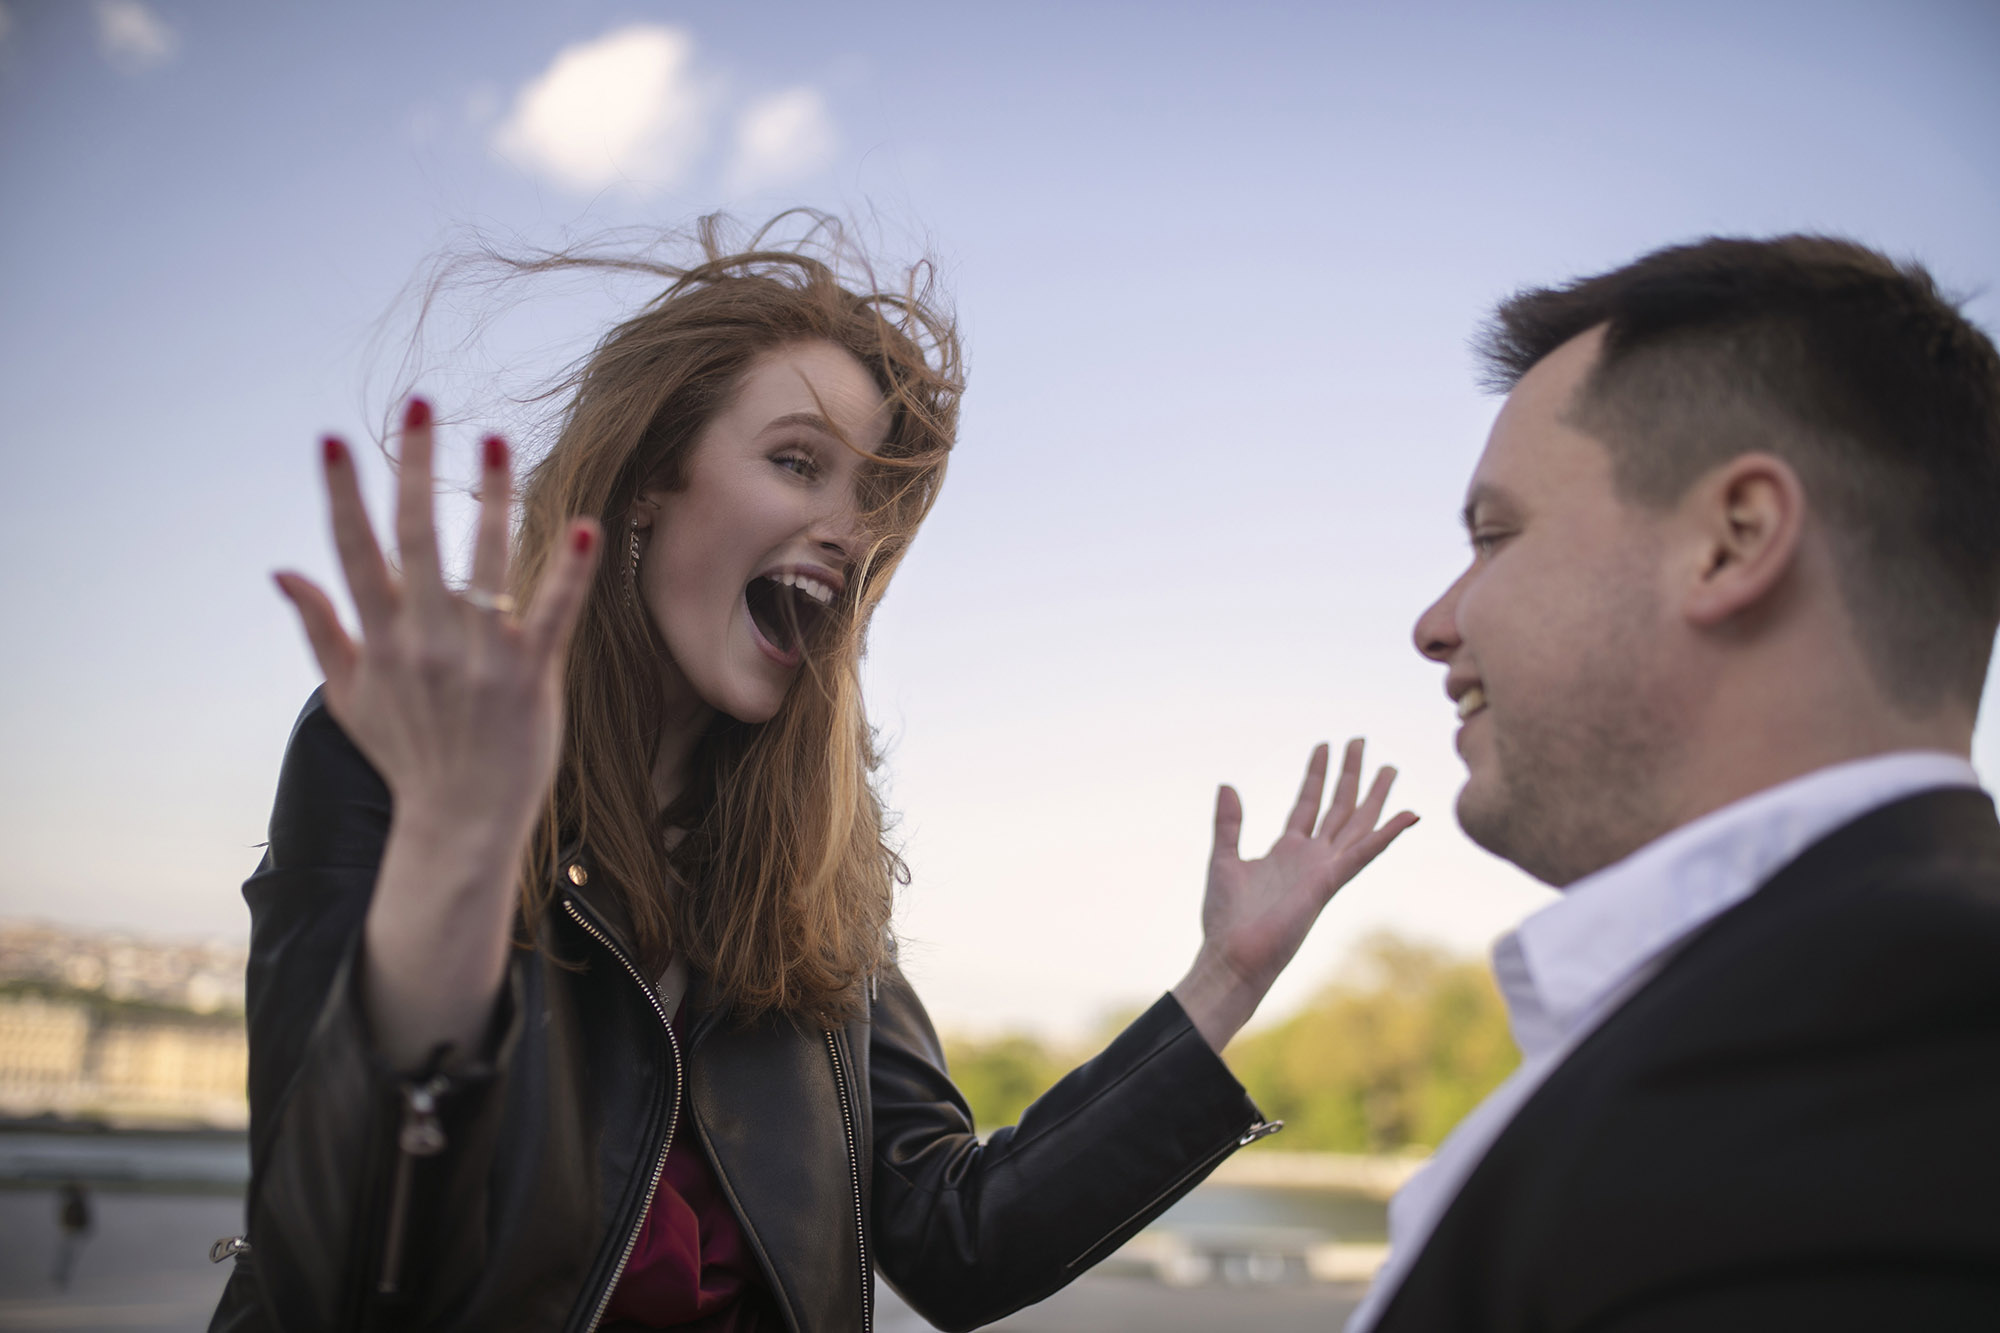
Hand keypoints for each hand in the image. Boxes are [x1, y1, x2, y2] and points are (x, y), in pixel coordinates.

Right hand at [273, 398, 599, 1065]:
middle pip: (416, 536)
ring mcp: (479, 656)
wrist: (458, 825)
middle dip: (416, 466)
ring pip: (487, 560)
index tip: (331, 439)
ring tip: (495, 440)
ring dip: (492, 497)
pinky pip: (553, 613)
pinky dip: (570, 571)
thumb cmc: (407, 755)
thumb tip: (282, 571)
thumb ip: (319, 628)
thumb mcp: (347, 695)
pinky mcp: (531, 675)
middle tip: (422, 403)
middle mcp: (425, 638)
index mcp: (380, 638)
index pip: (353, 550)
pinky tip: (588, 526)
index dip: (342, 493)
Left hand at [1173, 739, 1417, 1051]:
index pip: (1308, 803)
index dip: (1316, 773)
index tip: (1324, 745)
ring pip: (1355, 824)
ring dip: (1374, 796)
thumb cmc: (1225, 920)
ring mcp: (1322, 870)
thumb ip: (1228, 823)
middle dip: (1350, 774)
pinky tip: (1409, 815)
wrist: (1232, 958)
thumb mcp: (1223, 859)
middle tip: (1361, 740)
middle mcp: (1310, 858)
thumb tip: (1227, 784)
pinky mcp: (1328, 884)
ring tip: (1390, 766)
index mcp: (1286, 851)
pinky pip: (1362, 854)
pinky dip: (1386, 834)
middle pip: (1337, 807)